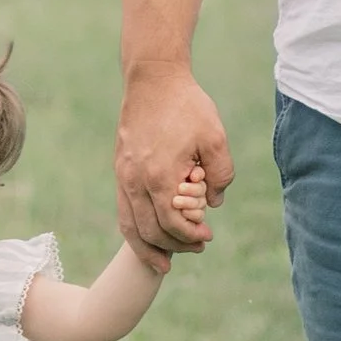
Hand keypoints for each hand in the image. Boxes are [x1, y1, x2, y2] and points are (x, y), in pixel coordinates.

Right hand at [115, 62, 230, 255]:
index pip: (170, 222)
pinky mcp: (120, 168)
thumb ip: (220, 174)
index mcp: (158, 175)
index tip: (207, 237)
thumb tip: (213, 204)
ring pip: (128, 224)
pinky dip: (135, 228)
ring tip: (164, 262)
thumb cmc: (187, 106)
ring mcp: (122, 175)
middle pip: (148, 230)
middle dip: (173, 246)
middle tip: (196, 248)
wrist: (153, 78)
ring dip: (147, 246)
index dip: (189, 236)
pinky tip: (148, 234)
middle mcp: (134, 180)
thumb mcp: (215, 137)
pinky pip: (123, 208)